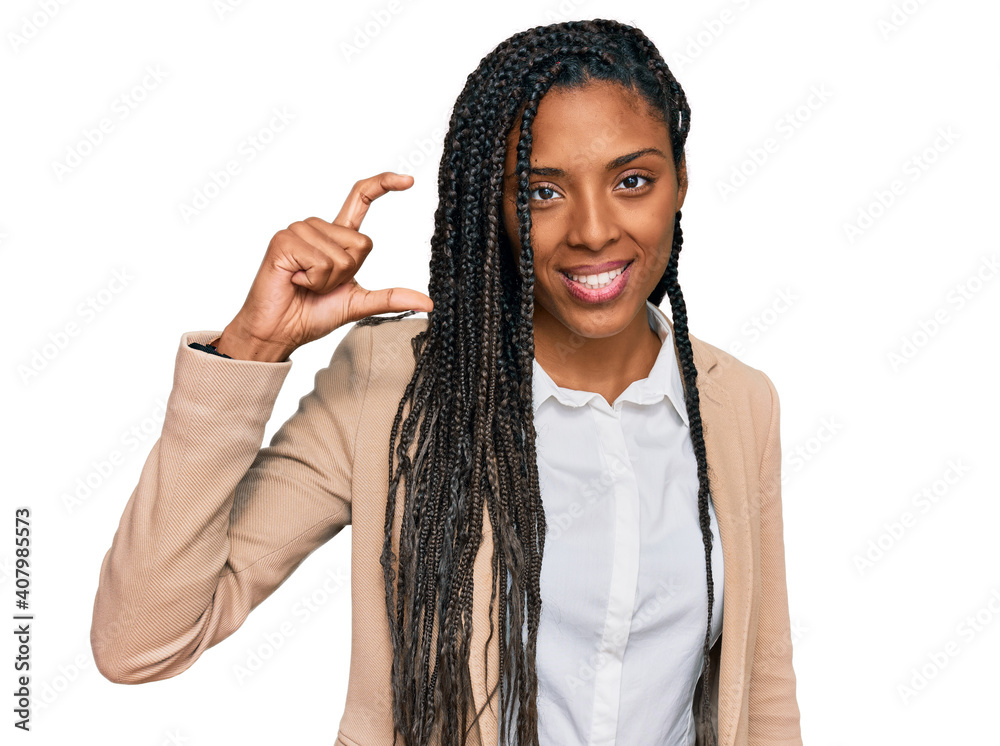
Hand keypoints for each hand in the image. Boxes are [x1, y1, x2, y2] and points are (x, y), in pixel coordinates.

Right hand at [215, 172, 431, 360]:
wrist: (281, 330)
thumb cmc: (313, 313)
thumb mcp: (360, 303)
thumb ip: (391, 298)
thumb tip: (428, 303)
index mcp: (336, 237)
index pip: (361, 199)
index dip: (383, 185)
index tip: (408, 180)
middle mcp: (318, 227)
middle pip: (361, 243)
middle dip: (348, 274)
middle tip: (320, 284)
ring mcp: (299, 230)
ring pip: (340, 255)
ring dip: (327, 280)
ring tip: (304, 282)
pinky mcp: (284, 240)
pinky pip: (320, 260)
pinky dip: (312, 280)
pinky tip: (294, 280)